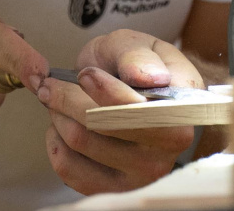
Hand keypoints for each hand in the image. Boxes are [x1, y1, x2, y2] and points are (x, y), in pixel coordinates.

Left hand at [38, 29, 200, 194]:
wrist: (125, 86)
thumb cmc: (132, 64)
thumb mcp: (135, 44)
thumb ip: (138, 56)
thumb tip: (147, 77)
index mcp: (182, 109)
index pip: (143, 111)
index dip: (108, 93)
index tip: (85, 74)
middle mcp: (169, 148)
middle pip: (104, 127)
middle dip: (69, 99)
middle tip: (52, 84)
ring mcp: (142, 173)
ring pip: (81, 142)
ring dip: (59, 115)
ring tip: (57, 99)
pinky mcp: (114, 188)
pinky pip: (68, 168)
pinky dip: (55, 140)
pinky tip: (63, 125)